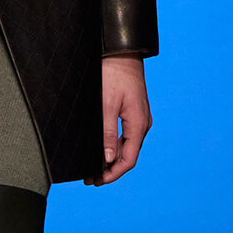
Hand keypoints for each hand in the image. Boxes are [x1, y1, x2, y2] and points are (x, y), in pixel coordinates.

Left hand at [88, 55, 150, 185]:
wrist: (121, 51)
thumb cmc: (113, 74)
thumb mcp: (106, 104)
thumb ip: (108, 133)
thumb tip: (108, 159)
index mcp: (138, 124)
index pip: (129, 159)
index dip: (113, 173)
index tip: (96, 180)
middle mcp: (142, 123)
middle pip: (128, 155)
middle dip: (110, 169)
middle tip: (90, 178)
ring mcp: (139, 117)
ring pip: (127, 146)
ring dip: (111, 159)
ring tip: (93, 167)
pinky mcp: (133, 111)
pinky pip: (125, 135)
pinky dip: (114, 146)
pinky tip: (102, 149)